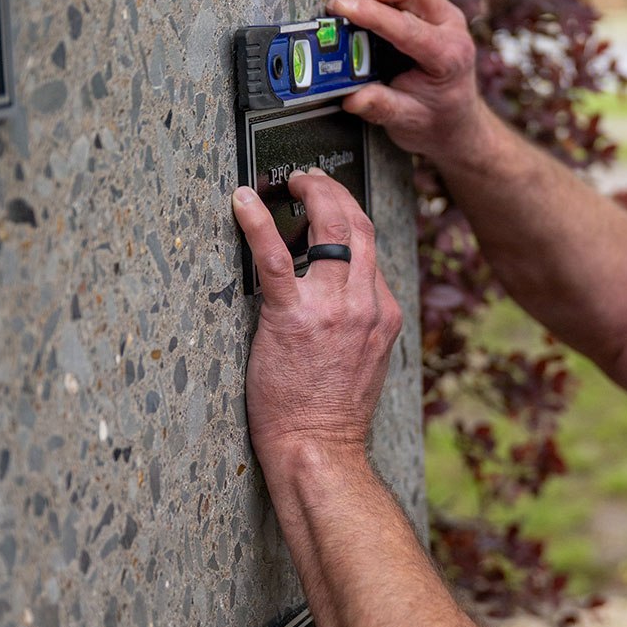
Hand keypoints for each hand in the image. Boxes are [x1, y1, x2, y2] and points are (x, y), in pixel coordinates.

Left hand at [231, 169, 401, 463]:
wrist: (320, 447)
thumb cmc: (334, 412)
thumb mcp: (367, 358)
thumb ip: (361, 319)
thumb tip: (341, 294)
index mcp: (384, 313)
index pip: (371, 249)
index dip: (350, 217)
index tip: (332, 204)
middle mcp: (365, 303)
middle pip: (358, 226)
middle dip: (335, 192)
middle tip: (312, 180)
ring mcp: (333, 308)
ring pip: (330, 229)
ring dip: (311, 194)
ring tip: (291, 183)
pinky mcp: (293, 317)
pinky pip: (274, 257)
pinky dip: (257, 222)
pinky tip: (242, 201)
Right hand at [327, 0, 497, 164]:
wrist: (457, 120)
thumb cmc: (435, 120)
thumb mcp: (408, 123)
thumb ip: (381, 107)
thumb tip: (353, 97)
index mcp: (448, 56)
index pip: (408, 25)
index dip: (370, 13)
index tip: (339, 10)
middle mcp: (450, 25)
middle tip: (338, 4)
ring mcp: (442, 9)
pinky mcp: (430, 2)